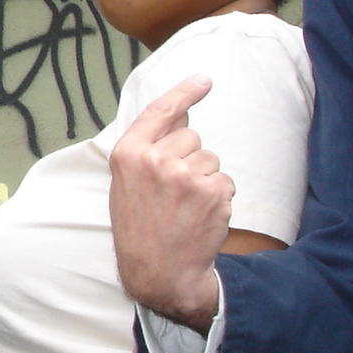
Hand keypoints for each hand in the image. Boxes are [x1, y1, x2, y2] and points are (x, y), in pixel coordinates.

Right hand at [108, 77, 228, 332]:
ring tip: (186, 206)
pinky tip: (201, 215)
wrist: (159, 273)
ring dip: (205, 179)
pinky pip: (225, 180)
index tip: (204, 79)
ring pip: (211, 159)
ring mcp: (184, 175)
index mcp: (128, 154)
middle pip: (191, 136)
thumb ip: (148, 149)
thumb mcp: (127, 185)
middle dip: (189, 157)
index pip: (161, 111)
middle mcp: (155, 160)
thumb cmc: (139, 229)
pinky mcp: (211, 191)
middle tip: (174, 191)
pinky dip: (218, 197)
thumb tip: (182, 116)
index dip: (185, 92)